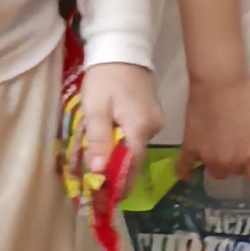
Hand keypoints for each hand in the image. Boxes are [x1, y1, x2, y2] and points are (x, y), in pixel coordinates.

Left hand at [79, 60, 160, 196]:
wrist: (122, 48)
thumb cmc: (106, 77)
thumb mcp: (96, 108)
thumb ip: (99, 140)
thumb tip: (99, 172)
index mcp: (140, 128)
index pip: (132, 166)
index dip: (118, 185)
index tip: (105, 202)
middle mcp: (152, 128)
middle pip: (133, 159)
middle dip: (115, 176)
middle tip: (96, 191)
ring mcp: (154, 121)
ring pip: (134, 149)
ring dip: (117, 161)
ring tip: (97, 172)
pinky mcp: (150, 115)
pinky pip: (135, 138)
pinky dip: (122, 147)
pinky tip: (108, 150)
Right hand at [185, 67, 249, 190]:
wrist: (218, 81)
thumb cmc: (247, 95)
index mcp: (249, 156)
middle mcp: (227, 162)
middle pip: (236, 173)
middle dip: (241, 163)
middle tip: (241, 145)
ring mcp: (206, 157)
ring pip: (215, 172)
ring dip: (221, 165)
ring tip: (222, 150)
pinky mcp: (189, 147)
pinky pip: (184, 167)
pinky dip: (186, 171)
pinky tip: (186, 175)